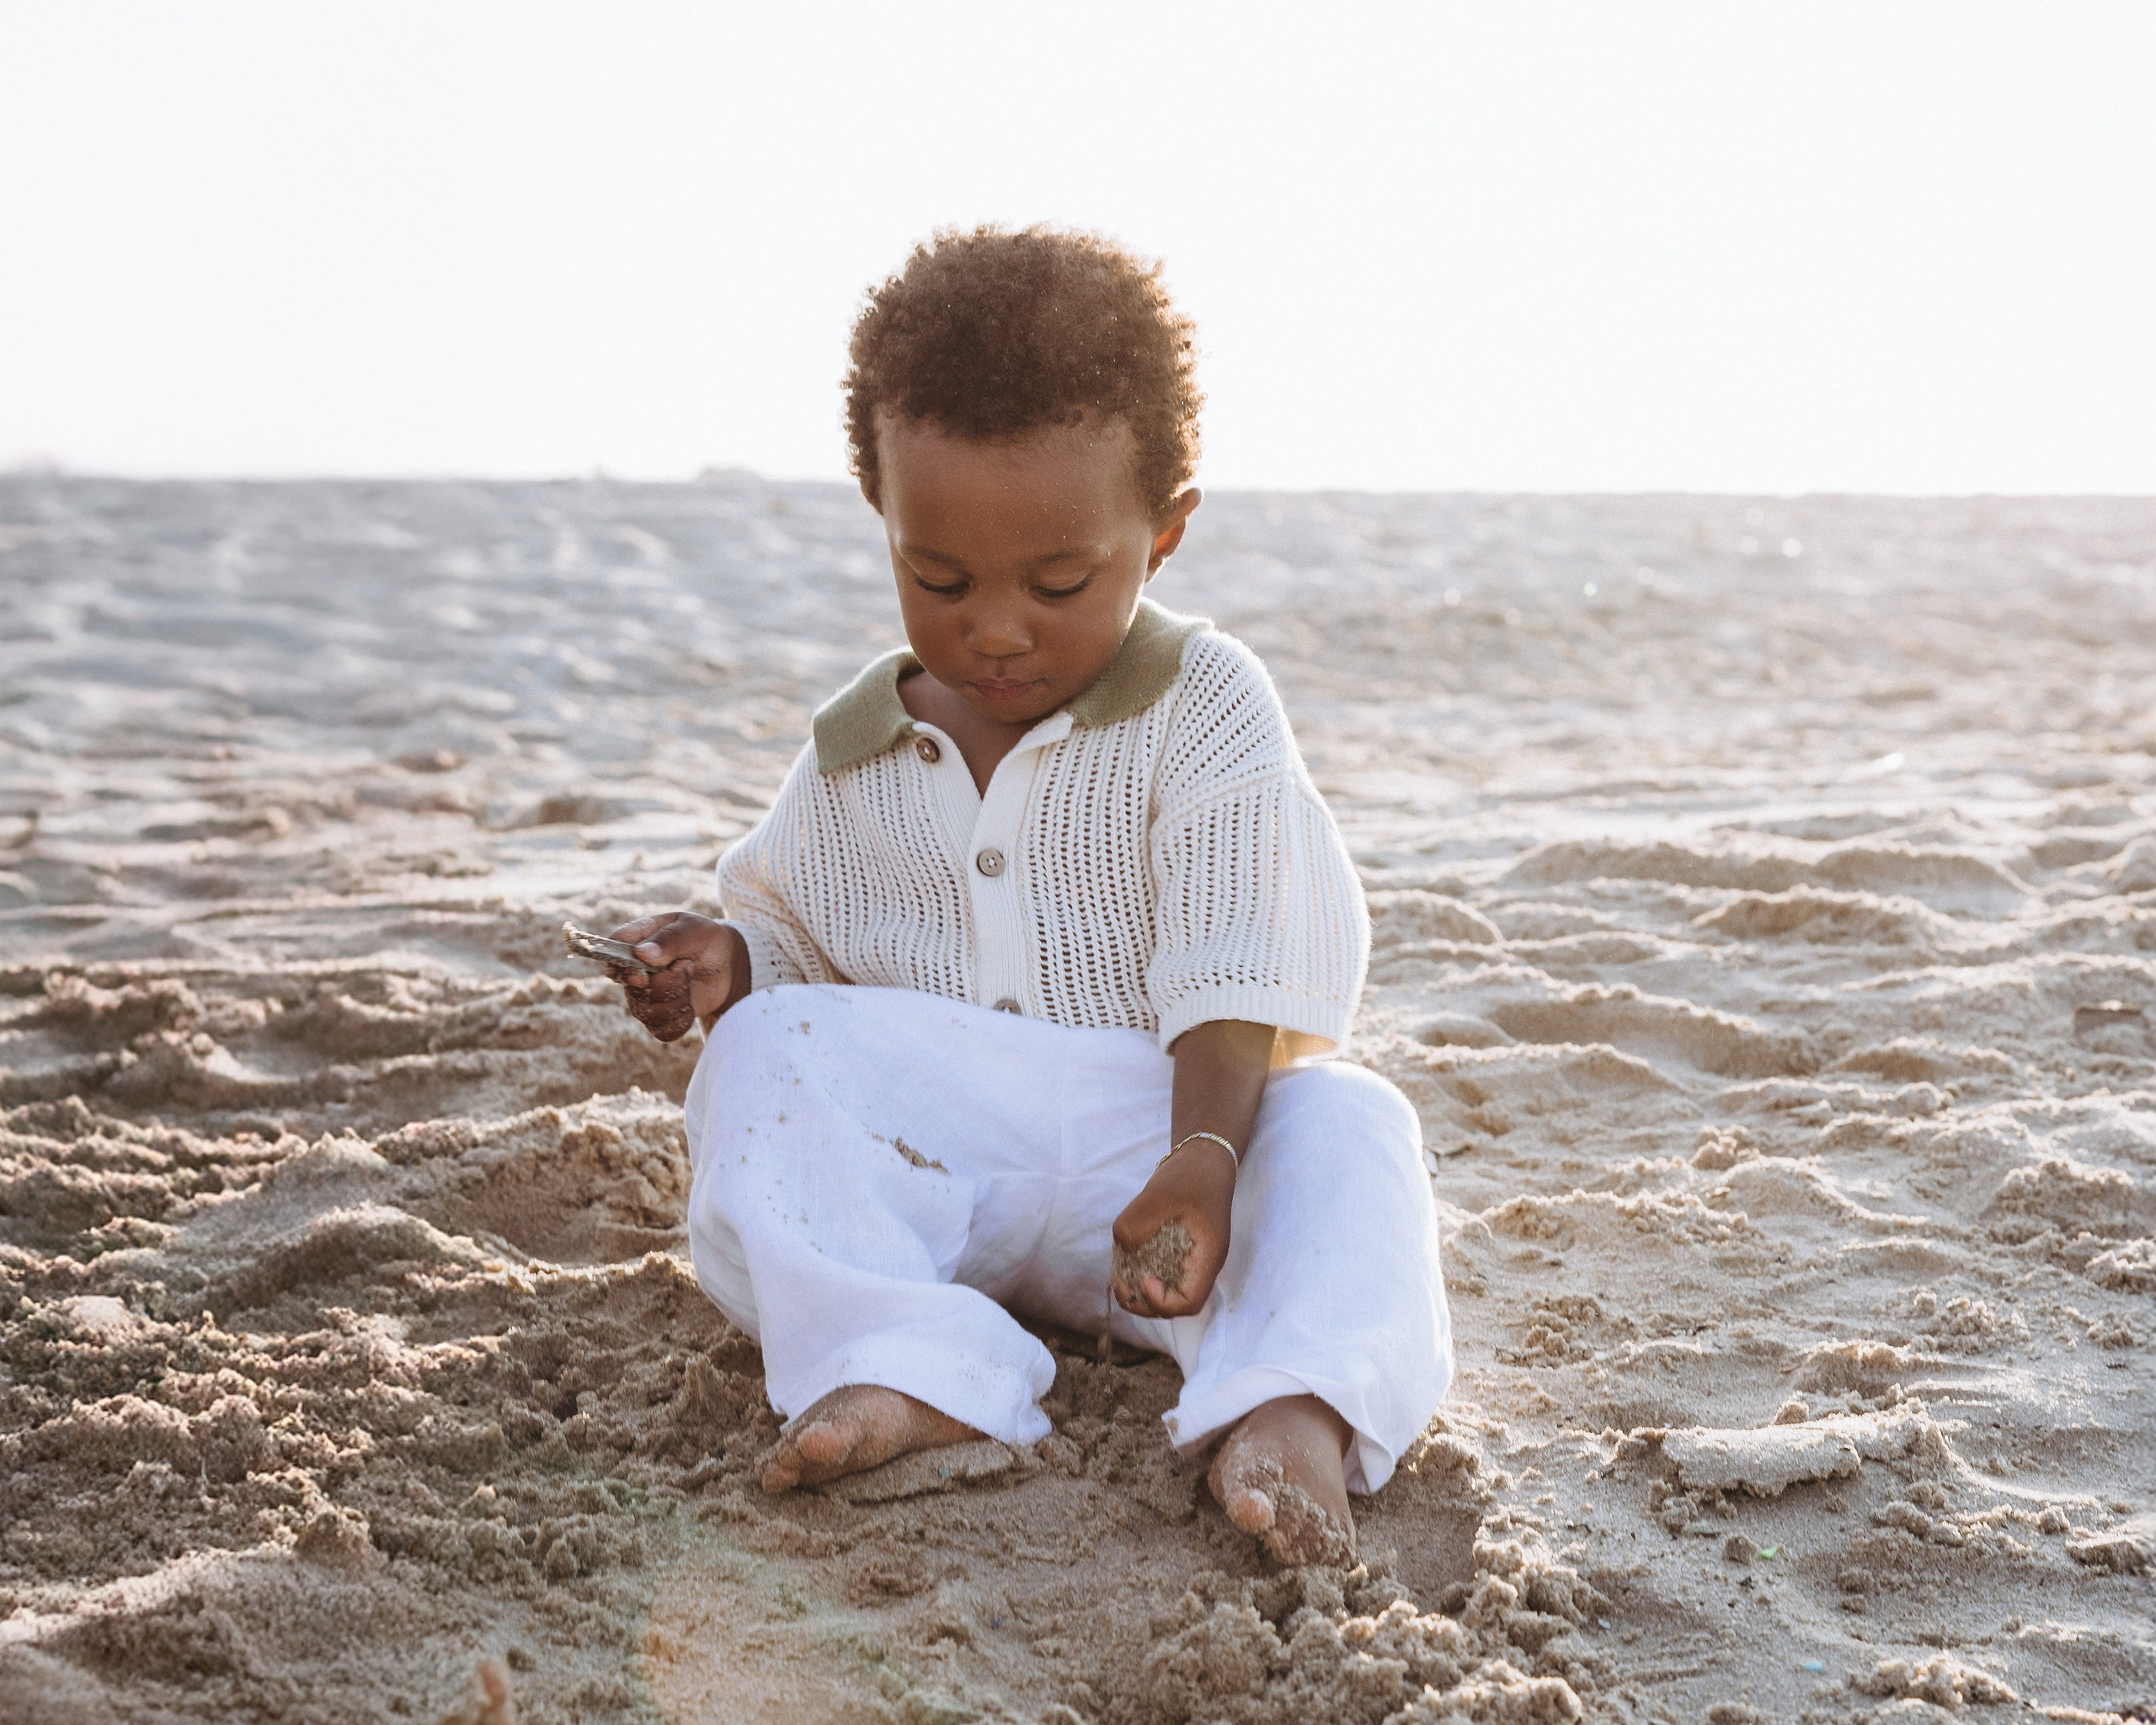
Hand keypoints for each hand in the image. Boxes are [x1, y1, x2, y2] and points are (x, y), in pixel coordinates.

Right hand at [605, 911, 745, 1042]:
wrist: (725, 965)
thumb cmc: (704, 940)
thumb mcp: (694, 930)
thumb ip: (670, 939)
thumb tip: (642, 953)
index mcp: (635, 942)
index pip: (612, 953)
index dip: (623, 966)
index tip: (645, 971)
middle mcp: (632, 972)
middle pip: (633, 989)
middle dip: (668, 982)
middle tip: (687, 965)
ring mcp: (642, 997)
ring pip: (648, 1013)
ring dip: (678, 999)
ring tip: (690, 981)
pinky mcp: (657, 1018)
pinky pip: (662, 1031)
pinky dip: (683, 1019)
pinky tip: (690, 1003)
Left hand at [1109, 1138, 1237, 1318]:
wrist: (1202, 1158)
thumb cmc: (1189, 1176)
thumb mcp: (1157, 1197)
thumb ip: (1135, 1226)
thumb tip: (1121, 1250)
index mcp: (1207, 1257)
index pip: (1189, 1303)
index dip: (1160, 1301)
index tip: (1142, 1279)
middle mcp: (1199, 1264)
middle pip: (1174, 1305)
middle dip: (1141, 1301)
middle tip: (1118, 1283)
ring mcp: (1189, 1259)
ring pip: (1163, 1290)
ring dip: (1136, 1287)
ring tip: (1117, 1270)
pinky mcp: (1176, 1251)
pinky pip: (1158, 1273)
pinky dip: (1138, 1271)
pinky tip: (1123, 1257)